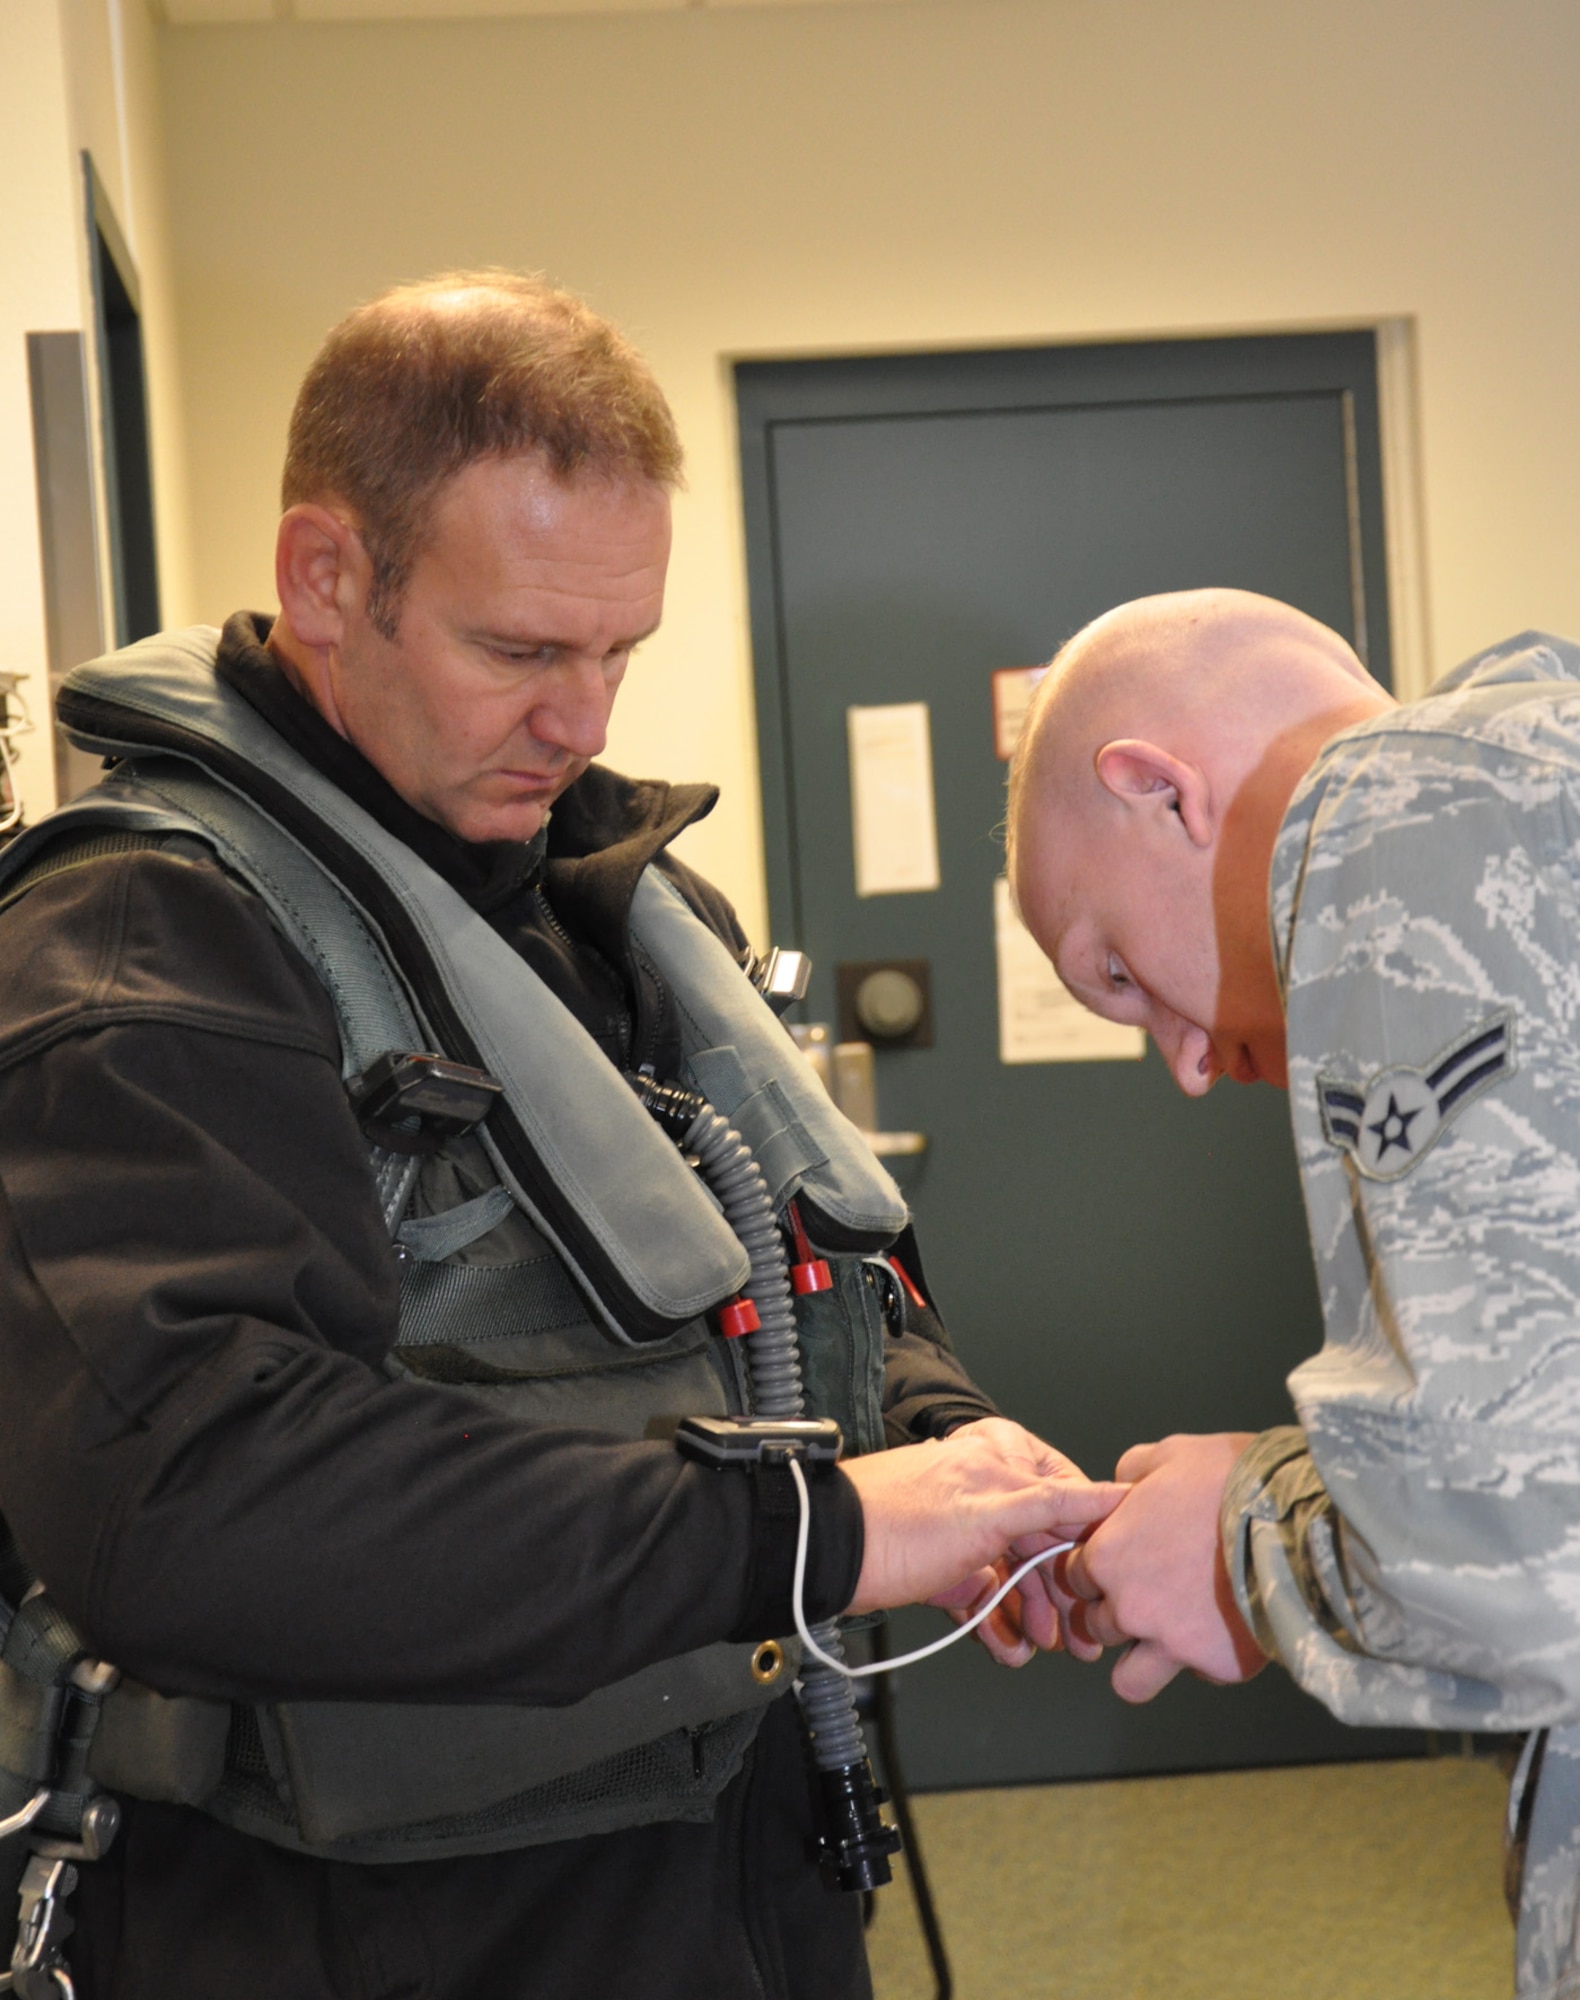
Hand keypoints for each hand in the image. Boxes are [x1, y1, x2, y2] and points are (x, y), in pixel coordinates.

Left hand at [840, 1416, 1125, 1627]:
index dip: (1090, 1545)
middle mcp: (984, 1491)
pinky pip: (980, 1596)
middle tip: (1080, 1640)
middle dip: (1059, 1595)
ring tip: (1037, 1647)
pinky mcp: (939, 1568)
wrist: (827, 1555)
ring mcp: (961, 1531)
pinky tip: (1005, 1648)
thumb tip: (1116, 1494)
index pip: (1066, 1500)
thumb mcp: (990, 1511)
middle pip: (1040, 1545)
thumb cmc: (899, 1522)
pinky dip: (994, 1623)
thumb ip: (1054, 1505)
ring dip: (1028, 1616)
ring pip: (1012, 1575)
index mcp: (1000, 1460)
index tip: (1111, 1582)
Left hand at [1062, 1433, 1266, 1702]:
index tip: (1123, 1562)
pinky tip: (1227, 1624)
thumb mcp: (1170, 1453)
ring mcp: (1173, 1644)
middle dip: (1120, 1611)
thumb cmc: (1230, 1479)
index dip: (1097, 1568)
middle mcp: (1131, 1609)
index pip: (1075, 1578)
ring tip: (1173, 1634)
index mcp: (1108, 1558)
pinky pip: (1200, 1674)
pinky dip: (1207, 1657)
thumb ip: (1131, 1472)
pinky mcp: (1218, 1666)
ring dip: (1145, 1659)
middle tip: (1154, 1593)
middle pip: (1099, 1628)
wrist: (1297, 1517)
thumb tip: (1125, 1485)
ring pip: (1131, 1681)